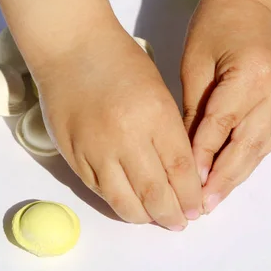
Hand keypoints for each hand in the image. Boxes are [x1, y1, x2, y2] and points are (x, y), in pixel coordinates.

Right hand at [33, 27, 202, 229]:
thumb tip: (181, 174)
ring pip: (124, 200)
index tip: (198, 209)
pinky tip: (130, 205)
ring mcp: (96, 149)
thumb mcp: (159, 91)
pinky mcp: (73, 155)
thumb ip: (169, 132)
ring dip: (145, 216)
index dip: (191, 196)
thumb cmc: (121, 62)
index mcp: (155, 116)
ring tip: (156, 219)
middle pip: (155, 192)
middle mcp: (126, 137)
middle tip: (180, 222)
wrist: (72, 48)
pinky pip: (99, 191)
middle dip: (172, 214)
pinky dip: (117, 203)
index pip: (180, 170)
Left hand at [181, 0, 270, 213]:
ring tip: (214, 199)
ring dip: (237, 175)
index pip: (222, 125)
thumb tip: (187, 155)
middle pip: (247, 145)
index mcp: (251, 75)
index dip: (204, 156)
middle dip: (223, 178)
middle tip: (202, 206)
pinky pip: (265, 140)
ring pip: (260, 148)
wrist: (250, 4)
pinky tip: (230, 176)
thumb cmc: (214, 27)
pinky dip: (247, 160)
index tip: (187, 184)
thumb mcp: (194, 65)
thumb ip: (194, 111)